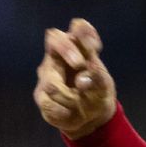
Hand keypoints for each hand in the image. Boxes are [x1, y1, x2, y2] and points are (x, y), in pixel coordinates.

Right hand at [33, 18, 116, 139]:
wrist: (92, 117)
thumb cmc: (97, 93)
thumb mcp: (104, 86)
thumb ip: (97, 79)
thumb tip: (83, 78)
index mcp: (78, 50)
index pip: (77, 29)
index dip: (83, 32)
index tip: (94, 46)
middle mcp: (58, 57)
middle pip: (54, 39)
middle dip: (67, 50)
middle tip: (81, 64)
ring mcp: (46, 75)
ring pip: (51, 82)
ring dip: (70, 97)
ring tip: (80, 103)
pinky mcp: (41, 96)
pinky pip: (49, 103)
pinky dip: (63, 111)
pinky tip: (70, 113)